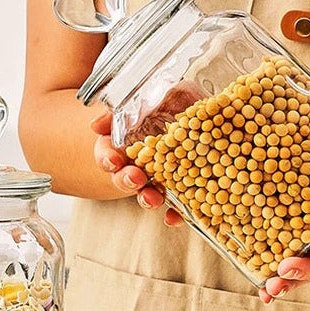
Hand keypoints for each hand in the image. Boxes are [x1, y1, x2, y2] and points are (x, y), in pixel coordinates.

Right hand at [92, 81, 204, 224]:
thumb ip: (133, 105)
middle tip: (135, 178)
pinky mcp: (182, 192)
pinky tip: (173, 217)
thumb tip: (97, 124)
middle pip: (123, 177)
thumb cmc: (181, 101)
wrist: (213, 115)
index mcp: (127, 143)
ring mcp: (160, 181)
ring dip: (145, 199)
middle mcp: (139, 164)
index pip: (107, 152)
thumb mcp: (161, 93)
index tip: (113, 160)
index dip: (107, 158)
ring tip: (152, 198)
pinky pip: (175, 208)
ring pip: (146, 194)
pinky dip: (174, 215)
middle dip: (125, 179)